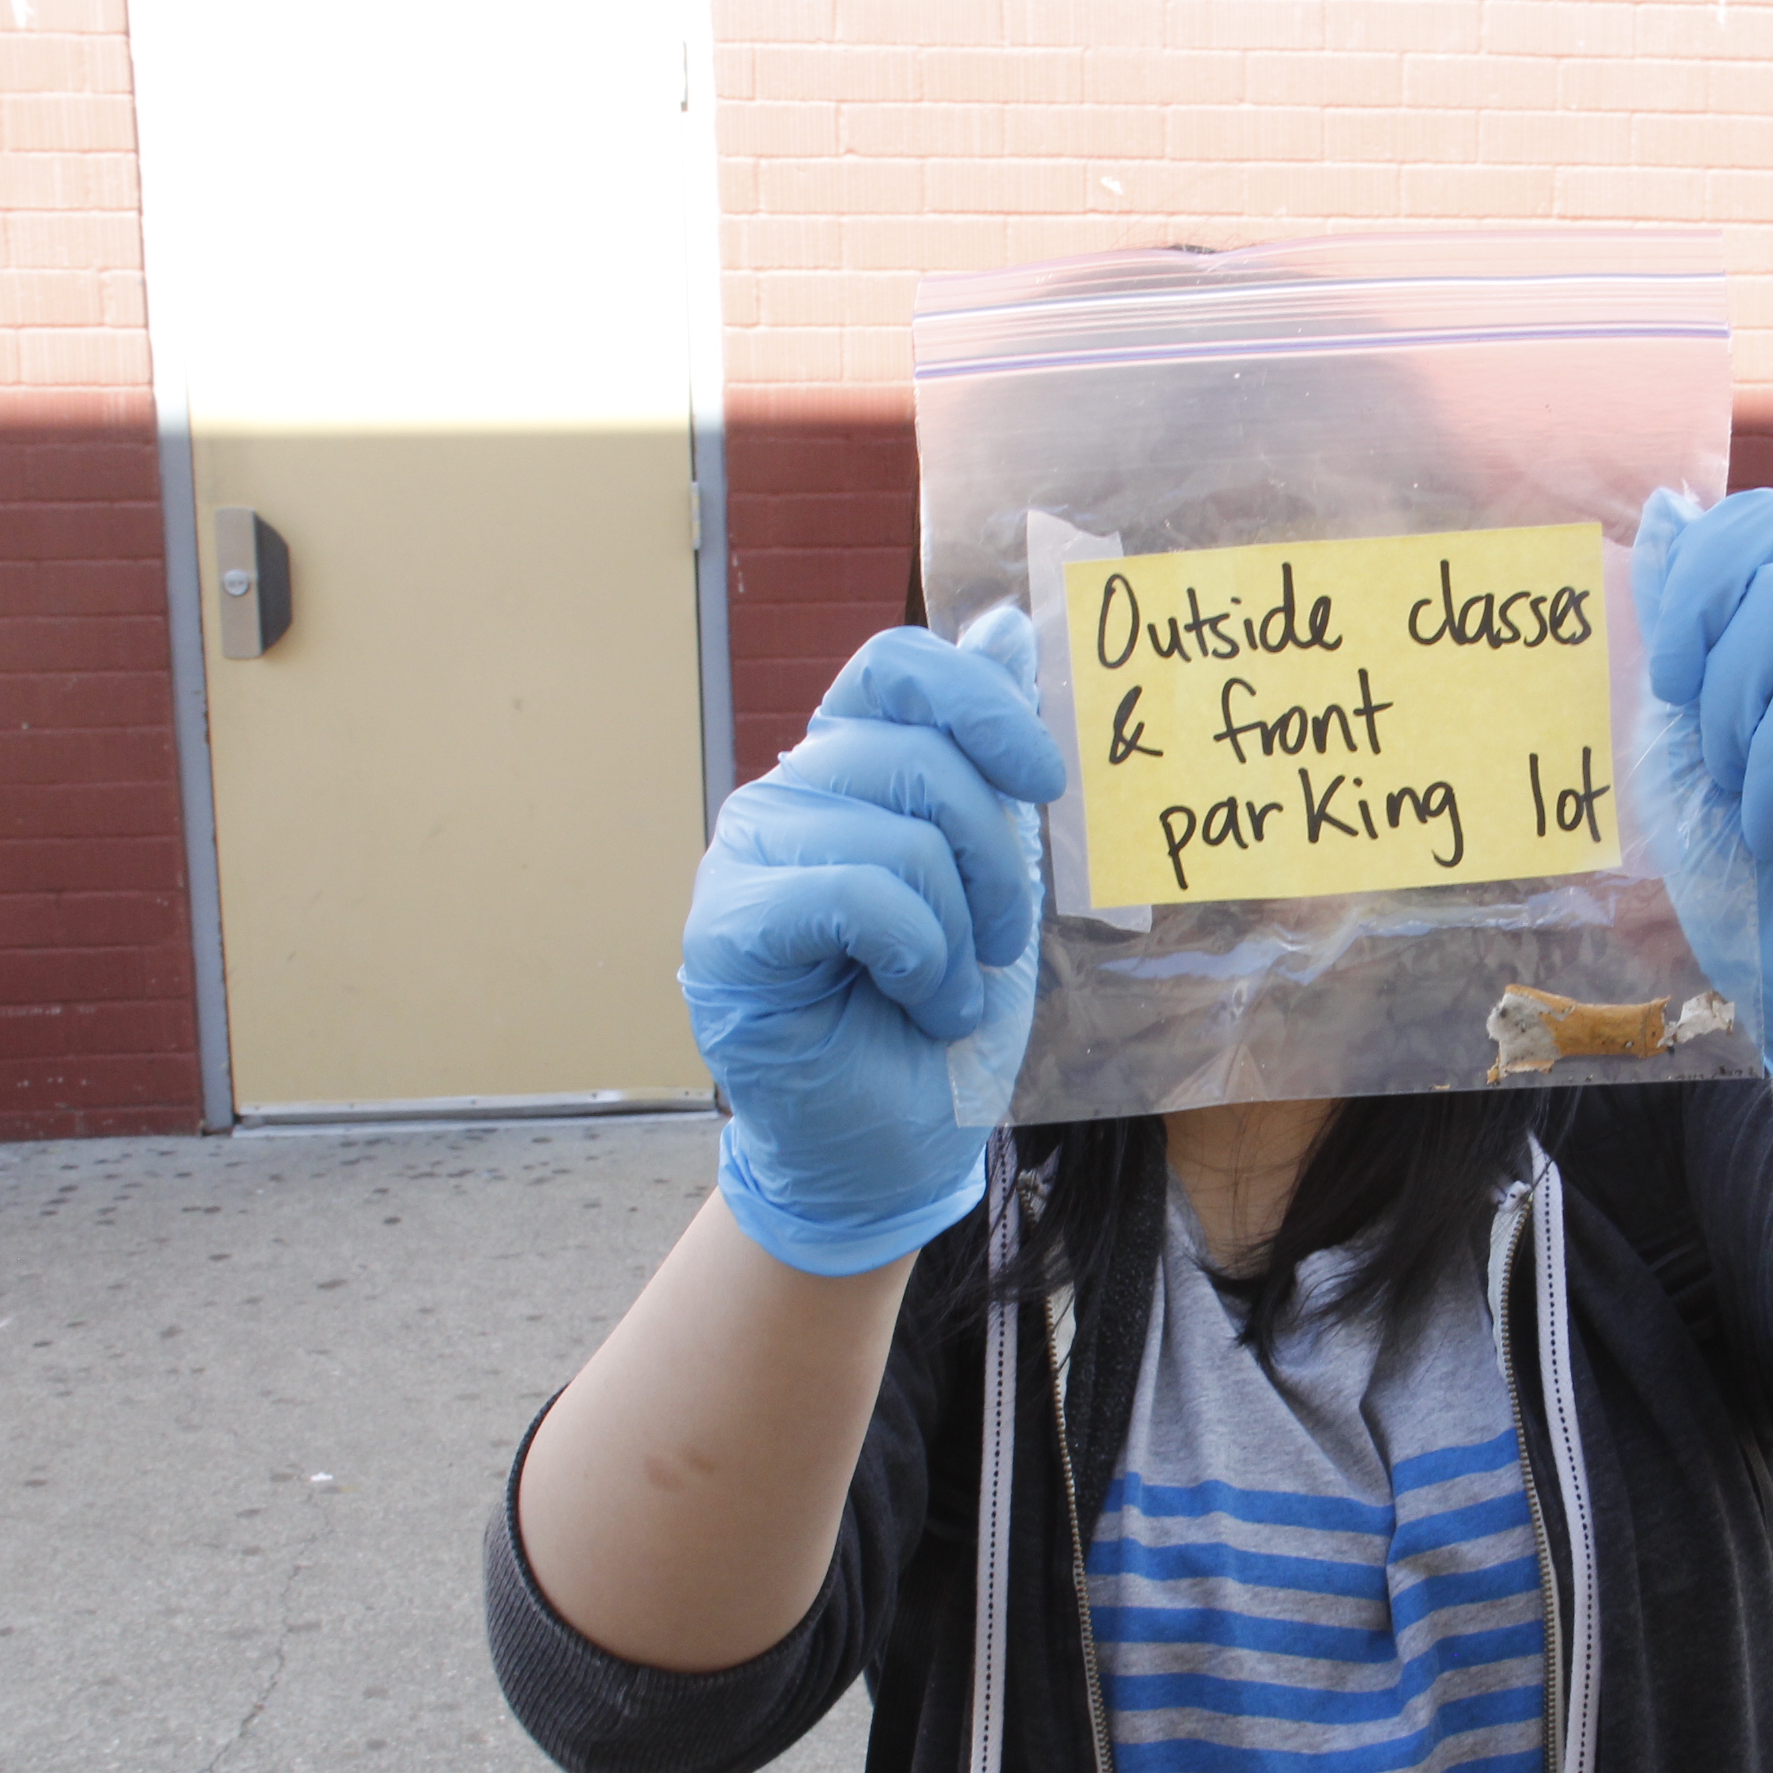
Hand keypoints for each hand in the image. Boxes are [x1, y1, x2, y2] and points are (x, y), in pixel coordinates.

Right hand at [679, 612, 1063, 1274]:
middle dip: (990, 862)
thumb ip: (987, 757)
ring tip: (945, 993)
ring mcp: (745, 863)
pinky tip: (915, 1003)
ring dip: (958, 936)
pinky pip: (852, 896)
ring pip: (895, 836)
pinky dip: (916, 956)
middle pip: (914, 757)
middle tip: (995, 945)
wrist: (895, 1147)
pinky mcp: (728, 935)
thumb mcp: (991, 874)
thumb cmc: (939, 1018)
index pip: (897, 668)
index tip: (1043, 782)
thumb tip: (1008, 624)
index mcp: (844, 772)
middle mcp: (784, 799)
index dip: (981, 705)